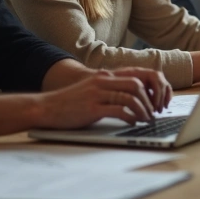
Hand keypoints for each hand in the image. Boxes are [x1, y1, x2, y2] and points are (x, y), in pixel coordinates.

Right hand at [35, 69, 169, 128]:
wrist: (45, 107)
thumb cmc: (70, 102)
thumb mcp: (93, 90)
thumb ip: (111, 90)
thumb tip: (134, 100)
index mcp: (105, 76)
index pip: (137, 76)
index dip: (149, 89)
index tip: (155, 101)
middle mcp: (102, 81)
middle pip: (137, 85)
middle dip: (150, 100)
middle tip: (154, 112)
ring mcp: (97, 94)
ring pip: (130, 97)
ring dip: (143, 110)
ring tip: (146, 119)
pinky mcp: (92, 108)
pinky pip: (119, 110)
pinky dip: (130, 117)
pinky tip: (132, 122)